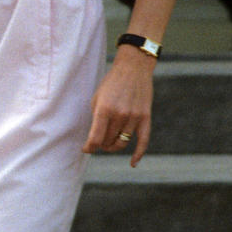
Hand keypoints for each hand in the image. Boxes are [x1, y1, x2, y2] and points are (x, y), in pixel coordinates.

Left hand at [83, 51, 153, 165]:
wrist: (133, 68)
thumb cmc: (111, 83)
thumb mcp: (97, 98)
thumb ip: (96, 119)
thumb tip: (94, 139)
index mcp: (104, 109)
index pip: (95, 138)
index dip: (89, 147)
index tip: (86, 149)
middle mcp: (120, 115)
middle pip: (108, 141)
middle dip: (101, 145)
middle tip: (98, 142)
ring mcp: (134, 117)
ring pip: (122, 143)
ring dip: (113, 146)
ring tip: (109, 144)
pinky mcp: (145, 117)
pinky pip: (143, 141)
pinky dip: (138, 154)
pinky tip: (132, 163)